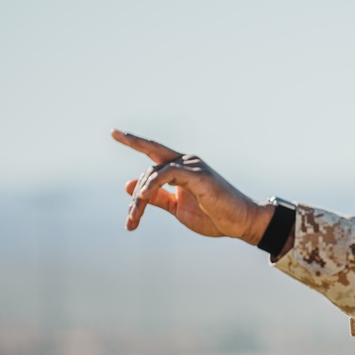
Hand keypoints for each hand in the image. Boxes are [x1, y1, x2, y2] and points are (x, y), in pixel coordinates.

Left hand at [112, 129, 272, 244]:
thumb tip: (128, 186)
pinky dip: (153, 186)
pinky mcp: (199, 175)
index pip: (153, 150)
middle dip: (136, 198)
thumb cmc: (213, 215)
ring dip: (140, 198)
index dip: (134, 141)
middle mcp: (187, 162)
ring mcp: (193, 167)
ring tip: (134, 219)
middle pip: (149, 170)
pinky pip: (167, 174)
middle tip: (130, 221)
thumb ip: (156, 197)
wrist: (240, 222)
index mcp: (182, 168)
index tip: (115, 132)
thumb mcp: (178, 208)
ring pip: (154, 174)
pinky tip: (144, 199)